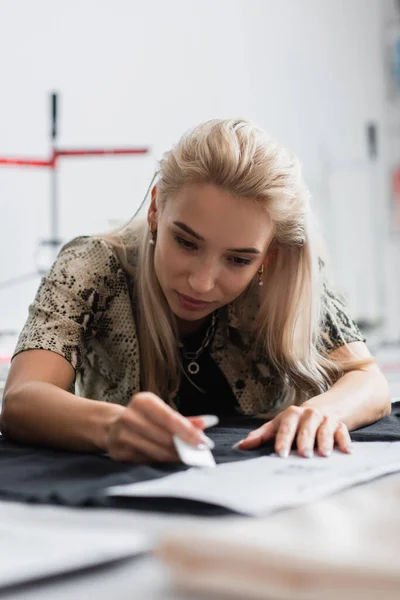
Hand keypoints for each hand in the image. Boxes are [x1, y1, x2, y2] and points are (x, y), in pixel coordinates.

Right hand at [105, 392, 210, 462]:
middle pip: (164, 437)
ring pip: (156, 451)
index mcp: (142, 401)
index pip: (170, 418)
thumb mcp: (162, 413)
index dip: (188, 432)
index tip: (204, 442)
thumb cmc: (144, 419)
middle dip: (184, 447)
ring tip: (188, 458)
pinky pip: (146, 460)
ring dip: (175, 457)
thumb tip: (208, 422)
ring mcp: (122, 435)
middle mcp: (130, 416)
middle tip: (200, 454)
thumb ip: (185, 420)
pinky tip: (170, 461)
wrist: (111, 426)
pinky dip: (161, 462)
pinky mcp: (119, 453)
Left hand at [235, 405, 351, 457]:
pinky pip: (342, 432)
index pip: (285, 427)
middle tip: (303, 454)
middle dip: (304, 440)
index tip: (280, 453)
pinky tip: (346, 451)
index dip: (283, 439)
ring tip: (323, 453)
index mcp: (291, 415)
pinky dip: (344, 441)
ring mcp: (325, 419)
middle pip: (305, 427)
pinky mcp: (339, 425)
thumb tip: (240, 446)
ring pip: (324, 429)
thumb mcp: (278, 425)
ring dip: (324, 440)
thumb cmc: (296, 421)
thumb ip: (261, 436)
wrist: (325, 408)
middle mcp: (309, 415)